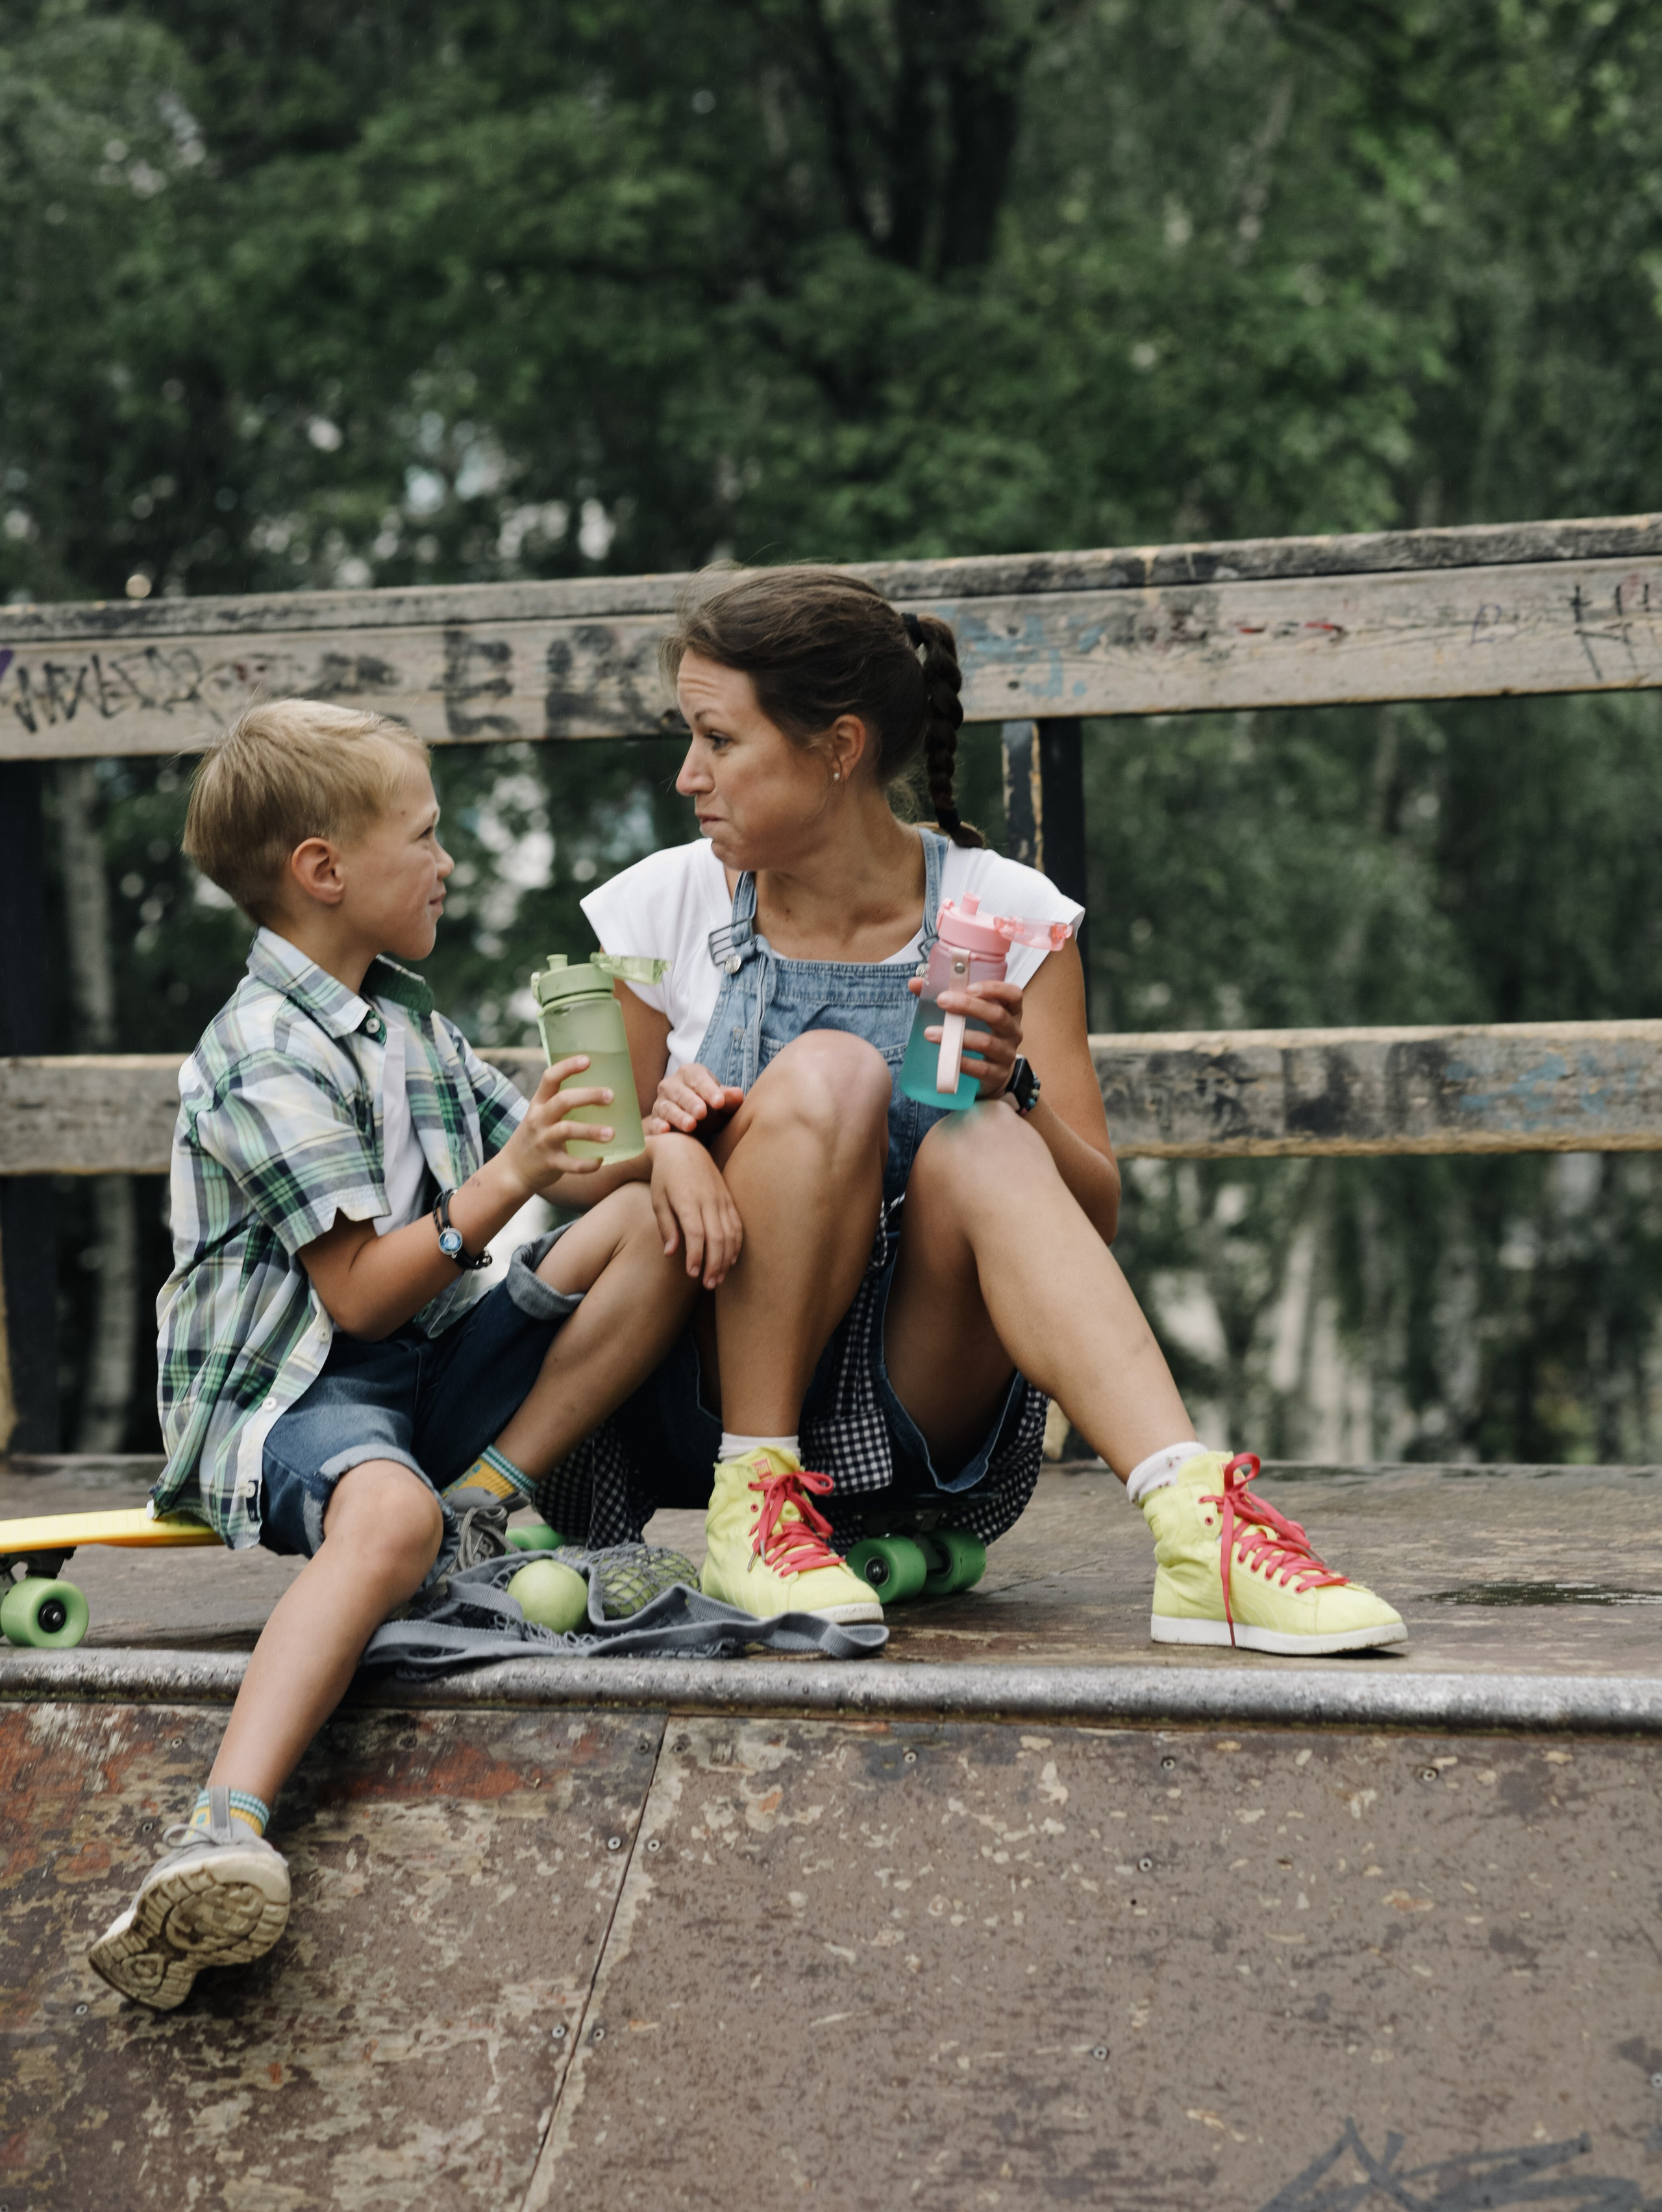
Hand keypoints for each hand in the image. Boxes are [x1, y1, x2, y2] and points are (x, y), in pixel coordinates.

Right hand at [499, 1057, 615, 1194]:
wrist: (512, 1170)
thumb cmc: (537, 1136)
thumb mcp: (541, 1114)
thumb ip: (562, 1103)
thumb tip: (601, 1088)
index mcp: (539, 1103)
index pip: (550, 1078)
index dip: (568, 1067)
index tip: (588, 1059)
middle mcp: (539, 1119)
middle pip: (563, 1101)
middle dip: (588, 1096)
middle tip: (611, 1095)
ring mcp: (543, 1141)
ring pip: (567, 1131)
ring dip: (591, 1131)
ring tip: (612, 1133)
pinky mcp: (550, 1163)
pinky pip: (570, 1163)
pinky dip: (587, 1163)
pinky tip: (601, 1160)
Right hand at [646, 1059, 744, 1138]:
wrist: (692, 1122)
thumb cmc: (710, 1108)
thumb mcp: (721, 1104)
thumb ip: (729, 1099)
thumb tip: (738, 1094)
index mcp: (690, 1073)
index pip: (698, 1079)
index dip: (709, 1090)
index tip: (720, 1102)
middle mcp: (672, 1084)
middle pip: (680, 1092)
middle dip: (691, 1102)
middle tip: (702, 1113)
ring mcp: (661, 1101)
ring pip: (667, 1107)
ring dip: (678, 1116)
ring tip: (690, 1125)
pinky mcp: (655, 1119)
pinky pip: (655, 1123)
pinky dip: (658, 1127)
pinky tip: (666, 1131)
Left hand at [649, 1132, 743, 1286]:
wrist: (682, 1148)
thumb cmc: (664, 1177)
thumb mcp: (658, 1201)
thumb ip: (666, 1227)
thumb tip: (671, 1253)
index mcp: (688, 1200)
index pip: (696, 1234)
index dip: (696, 1256)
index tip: (692, 1274)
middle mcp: (708, 1200)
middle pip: (717, 1237)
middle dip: (714, 1264)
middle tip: (708, 1284)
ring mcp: (721, 1199)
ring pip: (730, 1233)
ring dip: (726, 1258)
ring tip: (718, 1278)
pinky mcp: (728, 1199)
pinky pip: (737, 1224)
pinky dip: (736, 1244)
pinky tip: (731, 1259)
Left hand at [910, 973, 1024, 1099]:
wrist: (992, 1071)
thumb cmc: (978, 1032)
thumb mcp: (969, 1013)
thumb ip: (946, 995)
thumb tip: (914, 983)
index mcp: (1010, 1010)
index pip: (1013, 994)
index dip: (994, 989)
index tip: (969, 986)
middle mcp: (1013, 1031)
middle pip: (997, 1016)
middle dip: (969, 1006)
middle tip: (942, 1000)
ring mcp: (1007, 1054)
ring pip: (986, 1043)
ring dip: (957, 1037)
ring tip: (930, 1033)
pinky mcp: (998, 1074)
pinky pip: (981, 1068)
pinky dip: (961, 1062)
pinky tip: (943, 1056)